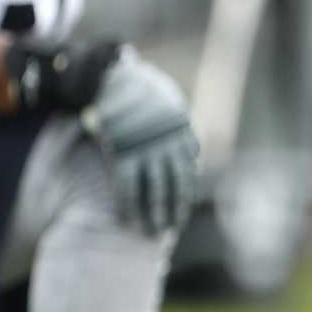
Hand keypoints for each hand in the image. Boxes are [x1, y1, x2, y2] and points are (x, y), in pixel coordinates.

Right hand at [81, 50, 199, 234]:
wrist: (117, 77)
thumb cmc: (144, 95)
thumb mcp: (171, 111)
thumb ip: (181, 134)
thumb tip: (195, 153)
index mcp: (180, 137)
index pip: (186, 176)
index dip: (181, 199)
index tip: (177, 219)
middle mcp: (168, 146)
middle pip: (173, 187)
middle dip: (170, 212)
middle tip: (165, 234)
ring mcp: (146, 150)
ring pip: (154, 190)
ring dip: (152, 214)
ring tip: (150, 233)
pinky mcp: (123, 150)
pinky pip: (128, 184)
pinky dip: (128, 203)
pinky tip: (126, 219)